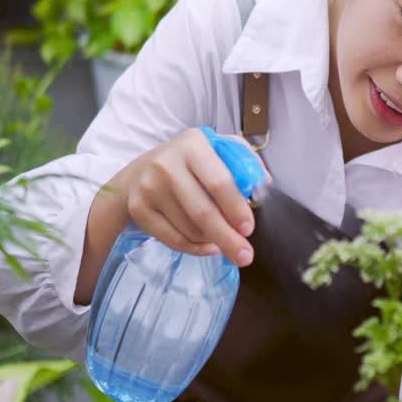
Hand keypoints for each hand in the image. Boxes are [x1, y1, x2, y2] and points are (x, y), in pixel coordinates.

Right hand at [124, 129, 268, 266]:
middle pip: (202, 212)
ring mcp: (149, 187)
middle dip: (227, 238)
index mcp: (193, 144)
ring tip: (222, 238)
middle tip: (245, 257)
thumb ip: (244, 163)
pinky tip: (208, 244)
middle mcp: (167, 164)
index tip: (248, 229)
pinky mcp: (139, 208)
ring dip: (212, 240)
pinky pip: (173, 239)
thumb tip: (262, 186)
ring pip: (189, 229)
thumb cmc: (191, 162)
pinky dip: (195, 247)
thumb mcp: (218, 150)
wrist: (141, 171)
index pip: (219, 182)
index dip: (236, 208)